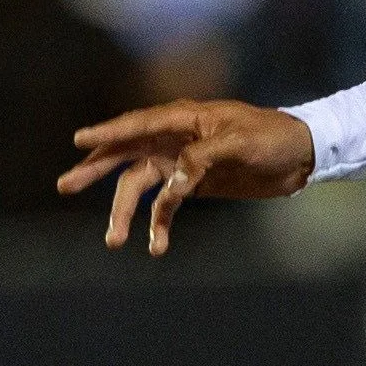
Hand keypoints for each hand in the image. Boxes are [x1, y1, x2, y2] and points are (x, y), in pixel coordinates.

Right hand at [57, 100, 317, 254]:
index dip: (108, 134)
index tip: (78, 141)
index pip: (138, 125)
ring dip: (126, 211)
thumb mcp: (241, 144)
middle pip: (126, 154)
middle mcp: (176, 139)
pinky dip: (159, 224)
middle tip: (64, 185)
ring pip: (141, 186)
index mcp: (185, 119)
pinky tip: (156, 246)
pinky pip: (166, 205)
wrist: (300, 155)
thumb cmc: (273, 137)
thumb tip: (173, 182)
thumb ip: (203, 159)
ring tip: (114, 240)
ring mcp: (182, 162)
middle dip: (95, 170)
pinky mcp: (194, 184)